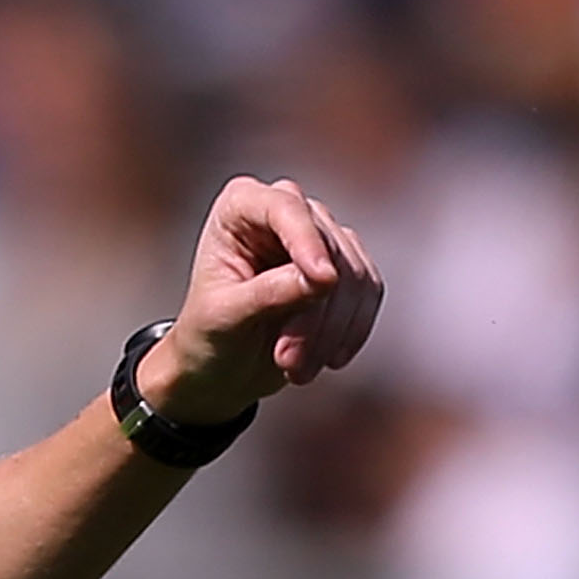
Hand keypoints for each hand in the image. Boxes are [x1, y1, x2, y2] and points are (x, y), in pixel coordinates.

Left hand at [139, 175, 383, 425]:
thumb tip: (323, 278)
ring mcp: (320, 235)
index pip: (284, 208)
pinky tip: (329, 360)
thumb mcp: (225, 317)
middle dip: (312, 313)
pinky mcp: (347, 266)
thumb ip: (268, 293)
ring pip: (353, 273)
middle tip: (287, 363)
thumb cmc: (209, 335)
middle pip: (326, 248)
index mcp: (241, 206)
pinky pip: (369, 291)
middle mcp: (285, 209)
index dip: (306, 242)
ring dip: (331, 330)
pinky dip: (352, 330)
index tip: (323, 281)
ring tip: (297, 372)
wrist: (222, 366)